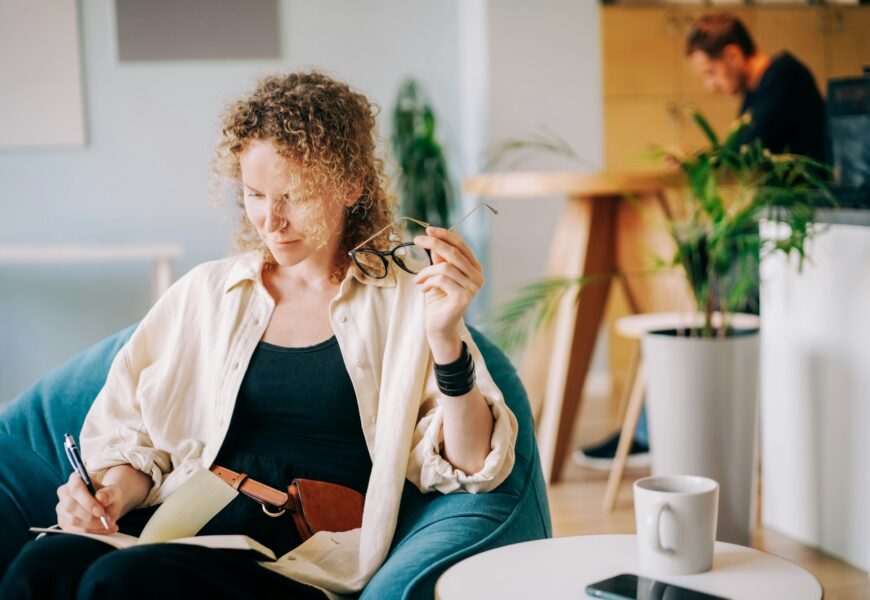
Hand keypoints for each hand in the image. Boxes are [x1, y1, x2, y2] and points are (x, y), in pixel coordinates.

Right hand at [56, 472, 121, 533]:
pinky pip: (73, 531)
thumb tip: (100, 498)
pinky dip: (90, 533)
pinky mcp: (62, 522)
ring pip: (72, 520)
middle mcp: (64, 493)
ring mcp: (61, 508)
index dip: (87, 501)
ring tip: (110, 525)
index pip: (76, 488)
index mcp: (75, 480)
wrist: (105, 506)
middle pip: (70, 506)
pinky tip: (104, 530)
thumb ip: (109, 493)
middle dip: (89, 516)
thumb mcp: (114, 492)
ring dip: (92, 526)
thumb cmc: (108, 496)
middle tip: (107, 521)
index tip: (100, 512)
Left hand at [413, 226, 483, 360]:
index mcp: (474, 268)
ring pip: (445, 267)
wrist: (438, 324)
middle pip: (454, 253)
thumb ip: (439, 257)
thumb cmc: (438, 298)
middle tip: (417, 240)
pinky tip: (423, 289)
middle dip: (434, 243)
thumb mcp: (438, 273)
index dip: (445, 235)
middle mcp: (478, 276)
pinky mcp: (464, 297)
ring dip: (426, 271)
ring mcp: (473, 288)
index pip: (461, 245)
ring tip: (418, 280)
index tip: (428, 230)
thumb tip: (432, 236)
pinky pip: (442, 280)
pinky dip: (428, 282)